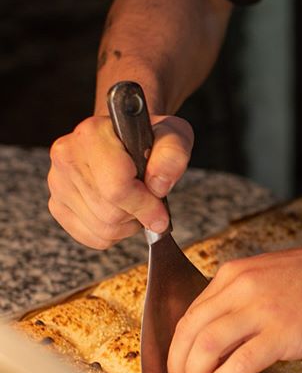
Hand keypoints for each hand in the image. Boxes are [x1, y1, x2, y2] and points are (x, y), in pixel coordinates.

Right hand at [48, 114, 192, 248]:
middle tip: (148, 199)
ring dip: (128, 225)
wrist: (126, 138)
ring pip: (102, 229)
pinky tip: (120, 211)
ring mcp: (57, 182)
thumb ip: (172, 156)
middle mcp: (67, 156)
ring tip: (134, 202)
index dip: (145, 206)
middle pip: (110, 213)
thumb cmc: (148, 139)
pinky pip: (92, 237)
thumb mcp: (172, 136)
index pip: (116, 189)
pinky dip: (114, 234)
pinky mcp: (57, 204)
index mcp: (92, 135)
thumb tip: (157, 187)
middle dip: (138, 214)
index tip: (161, 213)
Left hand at [168, 236, 301, 372]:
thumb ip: (240, 301)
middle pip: (189, 331)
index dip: (176, 347)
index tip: (176, 368)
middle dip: (176, 366)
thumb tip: (220, 338)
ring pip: (205, 346)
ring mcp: (261, 309)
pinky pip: (238, 363)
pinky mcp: (282, 332)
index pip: (190, 314)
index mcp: (234, 275)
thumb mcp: (269, 277)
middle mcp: (240, 288)